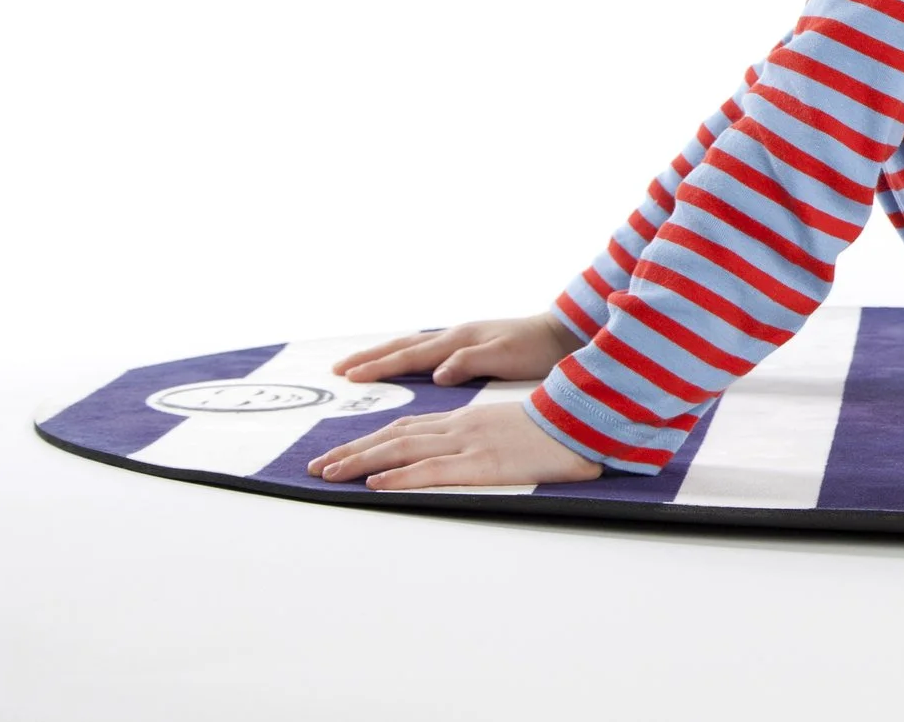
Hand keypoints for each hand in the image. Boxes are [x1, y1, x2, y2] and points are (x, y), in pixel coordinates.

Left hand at [306, 396, 604, 489]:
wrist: (586, 420)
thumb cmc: (554, 429)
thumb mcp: (508, 428)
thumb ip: (481, 437)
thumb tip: (459, 455)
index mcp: (465, 420)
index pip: (406, 426)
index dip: (370, 439)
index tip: (341, 453)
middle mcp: (459, 427)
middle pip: (394, 435)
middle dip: (351, 450)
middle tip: (317, 468)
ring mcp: (469, 443)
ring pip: (403, 448)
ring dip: (361, 461)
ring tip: (330, 474)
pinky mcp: (483, 462)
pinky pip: (433, 468)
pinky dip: (401, 475)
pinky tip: (377, 482)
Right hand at [329, 311, 586, 386]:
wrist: (563, 334)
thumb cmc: (536, 348)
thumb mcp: (504, 356)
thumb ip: (469, 362)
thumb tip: (437, 374)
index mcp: (459, 340)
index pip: (410, 355)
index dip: (379, 366)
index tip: (349, 375)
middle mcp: (455, 336)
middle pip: (403, 346)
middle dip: (370, 358)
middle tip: (338, 369)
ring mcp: (462, 339)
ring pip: (413, 346)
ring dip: (384, 355)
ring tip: (358, 364)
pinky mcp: (470, 345)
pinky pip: (427, 350)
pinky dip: (406, 356)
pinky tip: (402, 362)